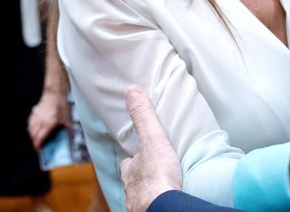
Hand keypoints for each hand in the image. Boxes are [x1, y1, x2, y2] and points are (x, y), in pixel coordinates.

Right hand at [28, 88, 69, 149]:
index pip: (40, 138)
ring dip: (33, 135)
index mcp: (49, 123)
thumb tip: (69, 136)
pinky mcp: (34, 113)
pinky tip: (35, 129)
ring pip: (30, 130)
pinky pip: (30, 123)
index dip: (38, 145)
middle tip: (38, 145)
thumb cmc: (61, 105)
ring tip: (37, 139)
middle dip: (35, 142)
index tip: (38, 149)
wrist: (55, 93)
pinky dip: (31, 128)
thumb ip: (67, 128)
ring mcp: (36, 117)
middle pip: (34, 135)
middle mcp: (41, 121)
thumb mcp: (66, 118)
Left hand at [119, 85, 182, 211]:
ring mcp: (138, 204)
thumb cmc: (157, 176)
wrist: (163, 207)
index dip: (132, 158)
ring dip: (147, 191)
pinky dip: (155, 203)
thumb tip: (131, 90)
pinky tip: (163, 202)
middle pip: (132, 180)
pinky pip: (150, 207)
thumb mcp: (153, 139)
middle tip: (152, 171)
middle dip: (140, 176)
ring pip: (140, 195)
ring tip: (160, 188)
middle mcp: (131, 189)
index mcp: (130, 170)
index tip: (137, 155)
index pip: (126, 163)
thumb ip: (143, 116)